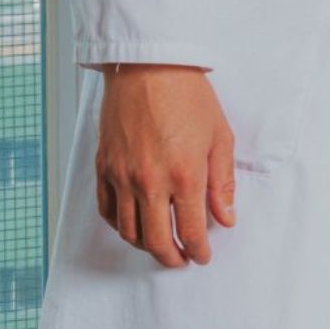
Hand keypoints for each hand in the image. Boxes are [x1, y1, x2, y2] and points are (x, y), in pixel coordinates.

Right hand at [93, 65, 234, 268]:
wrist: (149, 68)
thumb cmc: (188, 97)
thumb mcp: (220, 138)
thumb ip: (222, 183)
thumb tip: (225, 218)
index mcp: (184, 176)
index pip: (191, 231)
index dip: (198, 250)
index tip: (203, 255)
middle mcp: (150, 181)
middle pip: (156, 239)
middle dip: (171, 257)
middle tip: (180, 260)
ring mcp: (122, 176)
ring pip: (128, 230)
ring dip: (145, 245)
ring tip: (158, 245)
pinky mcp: (103, 166)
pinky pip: (106, 209)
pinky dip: (118, 225)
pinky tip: (131, 225)